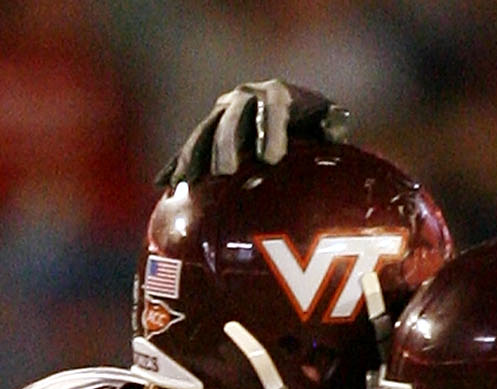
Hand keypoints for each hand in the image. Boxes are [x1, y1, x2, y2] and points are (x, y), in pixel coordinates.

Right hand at [159, 78, 349, 186]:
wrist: (288, 120)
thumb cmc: (313, 126)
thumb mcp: (328, 123)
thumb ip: (333, 124)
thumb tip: (334, 127)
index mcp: (276, 94)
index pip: (272, 106)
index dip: (271, 129)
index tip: (272, 159)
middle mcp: (244, 97)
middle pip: (232, 118)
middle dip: (227, 143)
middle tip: (225, 172)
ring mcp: (222, 113)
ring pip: (205, 131)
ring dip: (194, 155)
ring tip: (187, 181)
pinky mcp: (207, 132)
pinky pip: (188, 147)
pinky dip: (175, 165)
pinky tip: (162, 185)